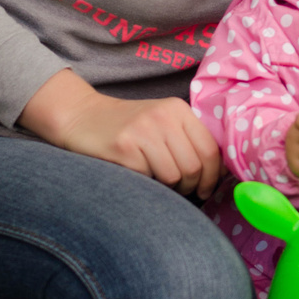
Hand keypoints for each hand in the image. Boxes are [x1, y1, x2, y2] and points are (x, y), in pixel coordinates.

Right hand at [20, 69, 220, 198]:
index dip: (212, 176)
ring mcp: (143, 131)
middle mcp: (163, 116)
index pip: (209, 149)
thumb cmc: (127, 126)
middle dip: (190, 186)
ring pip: (174, 176)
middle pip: (193, 166)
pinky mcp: (123, 147)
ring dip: (168, 188)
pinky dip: (146, 184)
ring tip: (157, 181)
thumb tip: (217, 173)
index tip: (205, 189)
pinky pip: (148, 179)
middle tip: (179, 190)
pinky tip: (136, 174)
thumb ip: (188, 140)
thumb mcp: (161, 121)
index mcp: (177, 109)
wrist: (81, 116)